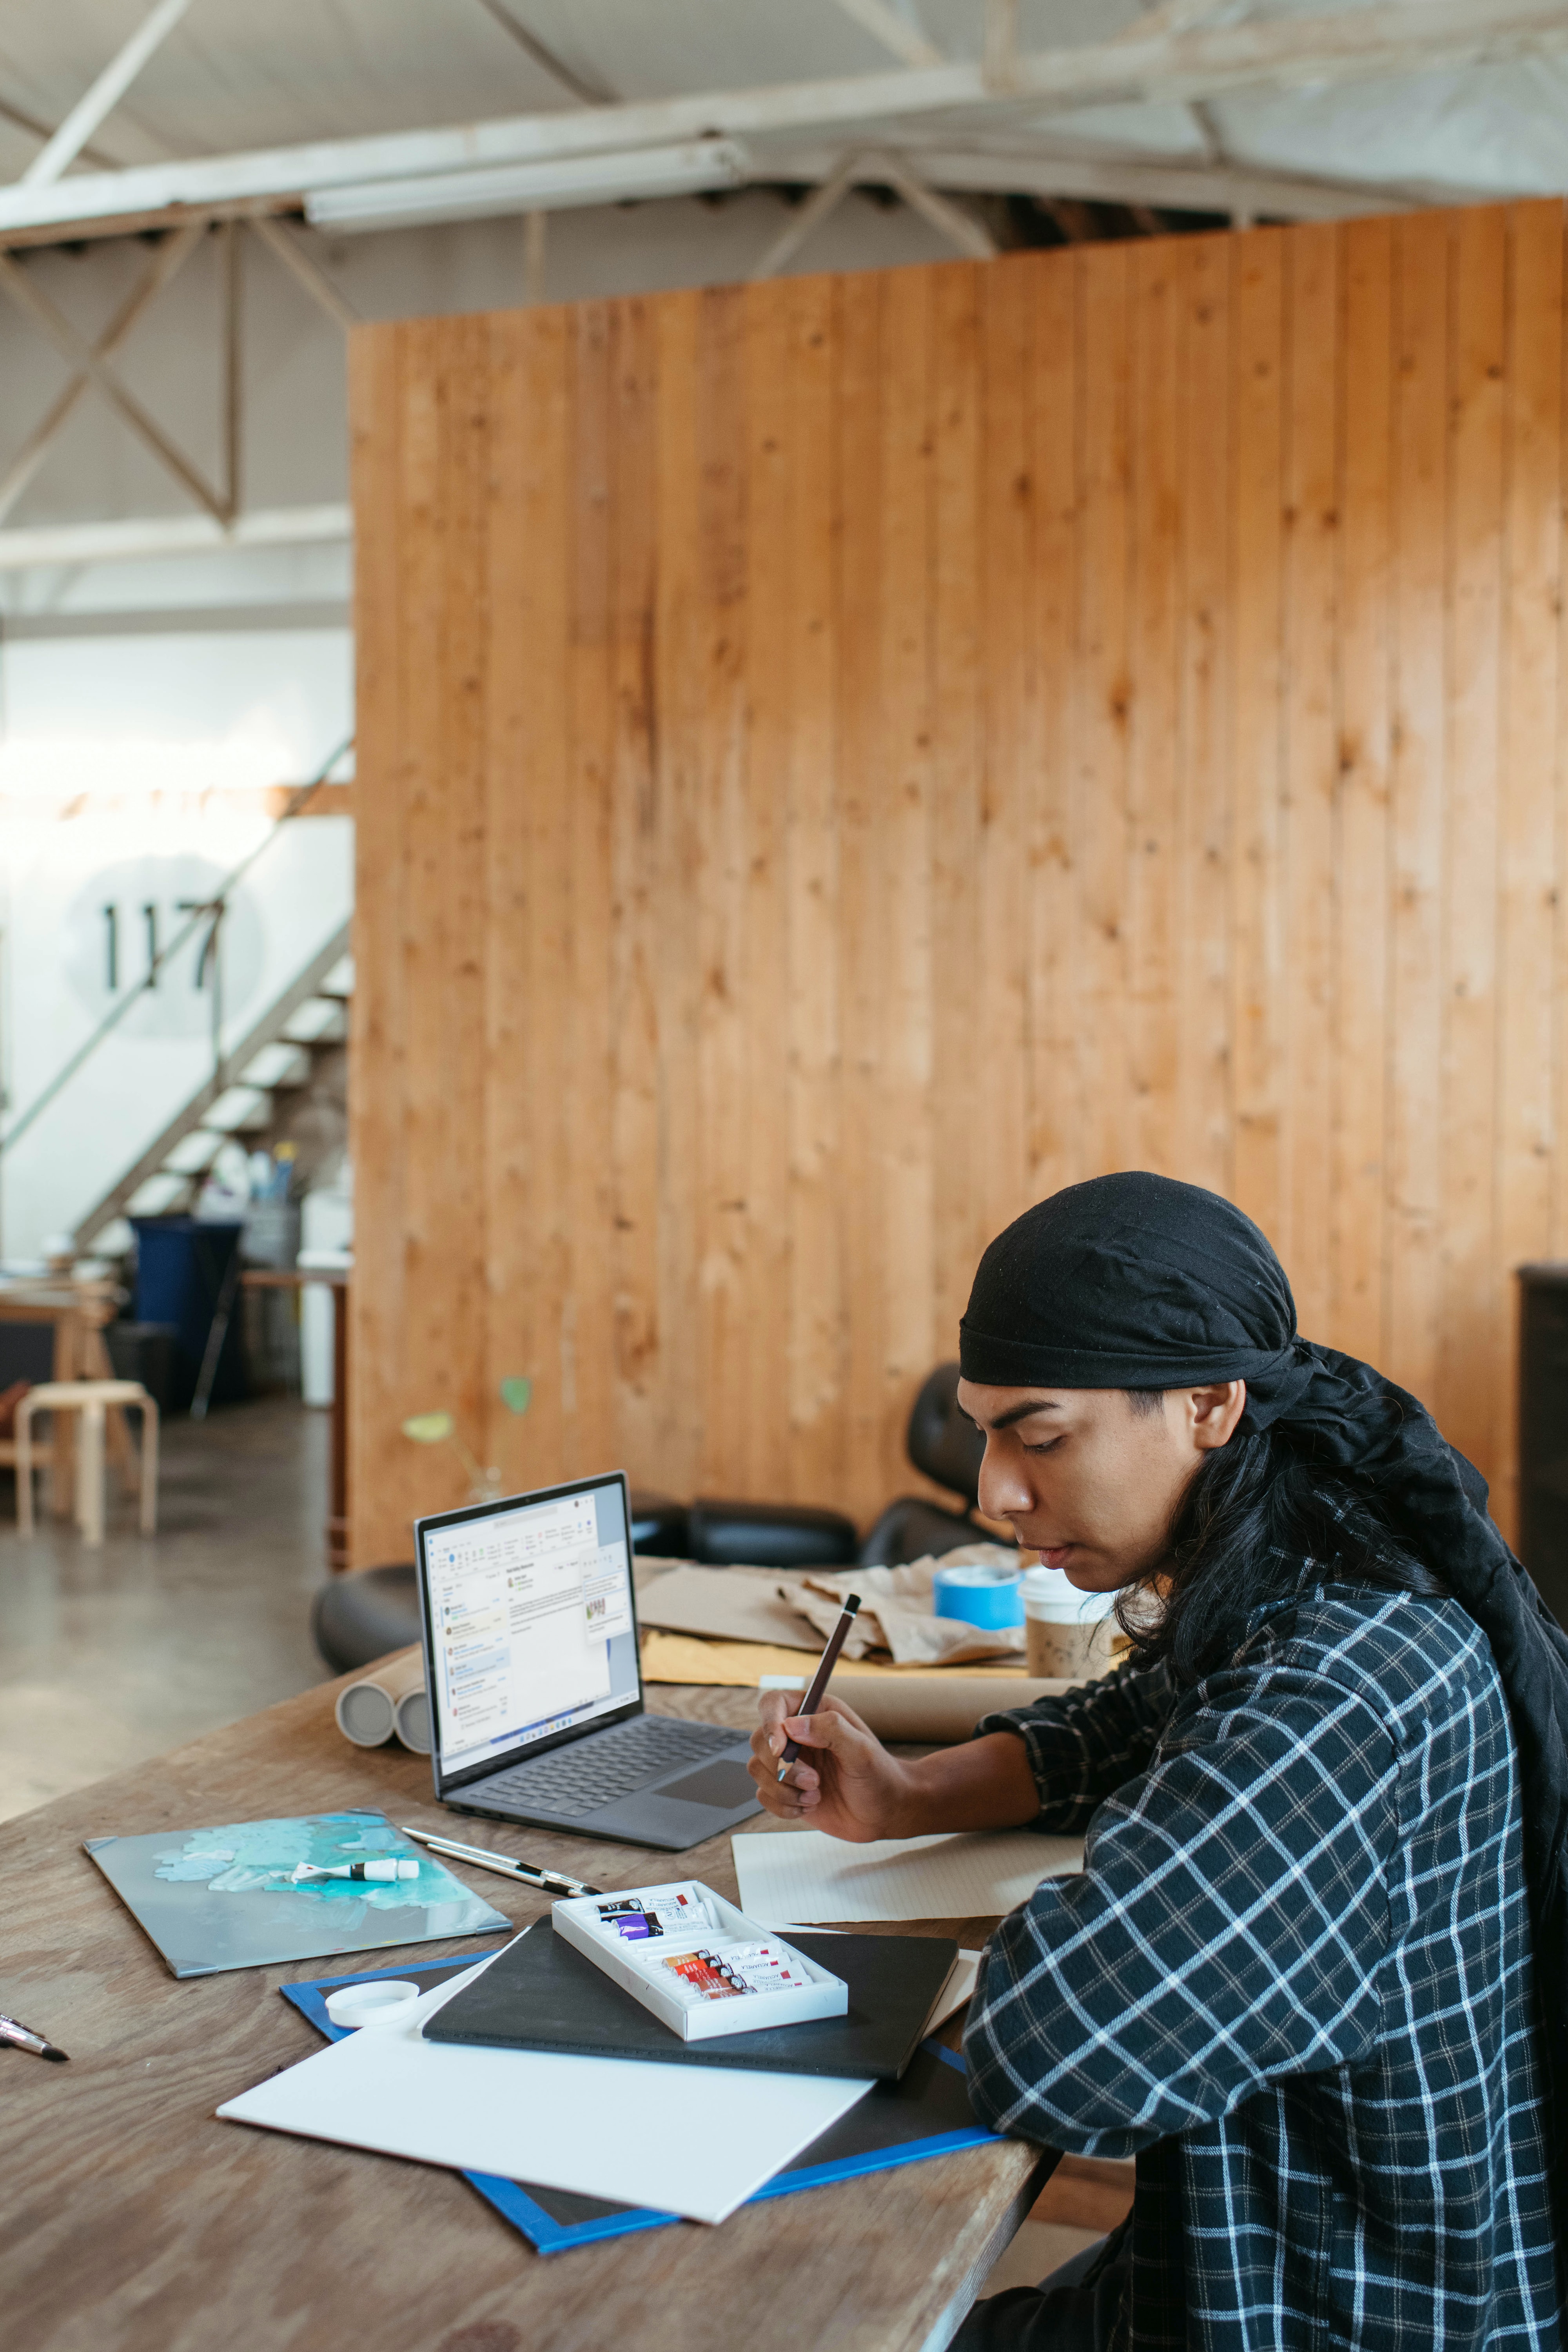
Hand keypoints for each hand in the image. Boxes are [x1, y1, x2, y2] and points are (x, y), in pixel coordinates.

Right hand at [748, 1690, 915, 1841]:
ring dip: (784, 1789)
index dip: (769, 1723)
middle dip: (783, 1767)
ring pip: (758, 1770)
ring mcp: (789, 1764)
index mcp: (814, 1713)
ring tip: (816, 1795)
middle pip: (760, 1741)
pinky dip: (783, 1806)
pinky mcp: (785, 1789)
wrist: (885, 1813)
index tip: (780, 1749)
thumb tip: (791, 1725)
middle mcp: (797, 1735)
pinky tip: (809, 1806)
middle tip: (815, 1782)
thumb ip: (831, 1730)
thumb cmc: (880, 1776)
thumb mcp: (862, 1751)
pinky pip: (763, 1796)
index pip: (773, 1704)